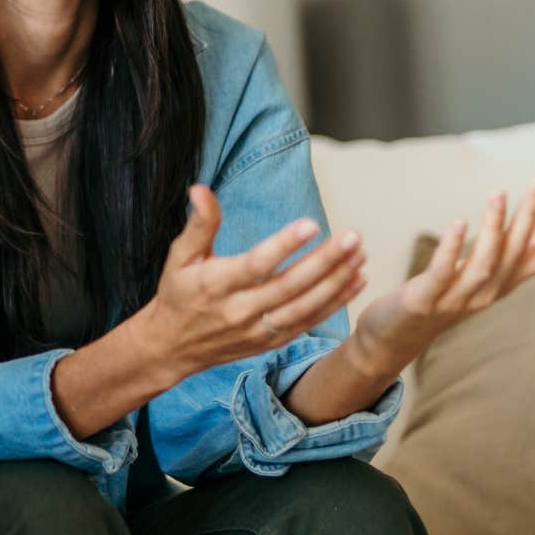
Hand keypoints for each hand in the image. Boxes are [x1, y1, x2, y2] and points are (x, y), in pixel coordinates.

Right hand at [139, 186, 366, 379]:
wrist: (173, 346)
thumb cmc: (178, 292)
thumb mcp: (179, 256)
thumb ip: (198, 224)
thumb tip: (200, 189)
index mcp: (216, 285)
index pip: (255, 265)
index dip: (283, 246)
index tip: (310, 224)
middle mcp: (239, 310)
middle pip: (289, 286)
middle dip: (324, 262)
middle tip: (352, 237)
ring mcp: (257, 330)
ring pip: (304, 307)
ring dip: (337, 282)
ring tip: (361, 256)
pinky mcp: (270, 342)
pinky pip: (308, 323)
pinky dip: (335, 304)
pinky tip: (356, 281)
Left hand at [350, 180, 534, 373]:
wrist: (393, 338)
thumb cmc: (438, 298)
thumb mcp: (477, 277)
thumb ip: (505, 255)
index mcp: (499, 286)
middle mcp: (485, 294)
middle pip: (514, 252)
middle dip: (529, 216)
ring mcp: (456, 299)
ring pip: (484, 261)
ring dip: (493, 226)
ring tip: (498, 193)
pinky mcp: (425, 300)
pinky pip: (443, 271)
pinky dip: (452, 248)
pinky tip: (459, 223)